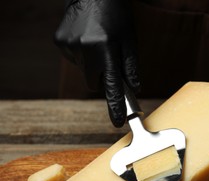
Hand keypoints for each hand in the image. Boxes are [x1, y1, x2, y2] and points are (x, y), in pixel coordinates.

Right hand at [54, 0, 139, 126]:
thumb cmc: (116, 16)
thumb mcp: (130, 40)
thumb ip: (131, 66)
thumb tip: (134, 88)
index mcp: (105, 49)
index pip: (112, 86)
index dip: (116, 106)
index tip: (118, 122)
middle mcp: (84, 49)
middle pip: (94, 82)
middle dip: (103, 76)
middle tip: (109, 59)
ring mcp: (69, 46)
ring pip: (84, 71)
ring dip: (92, 64)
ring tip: (97, 43)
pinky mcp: (60, 42)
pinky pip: (74, 60)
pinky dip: (82, 55)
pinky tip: (86, 40)